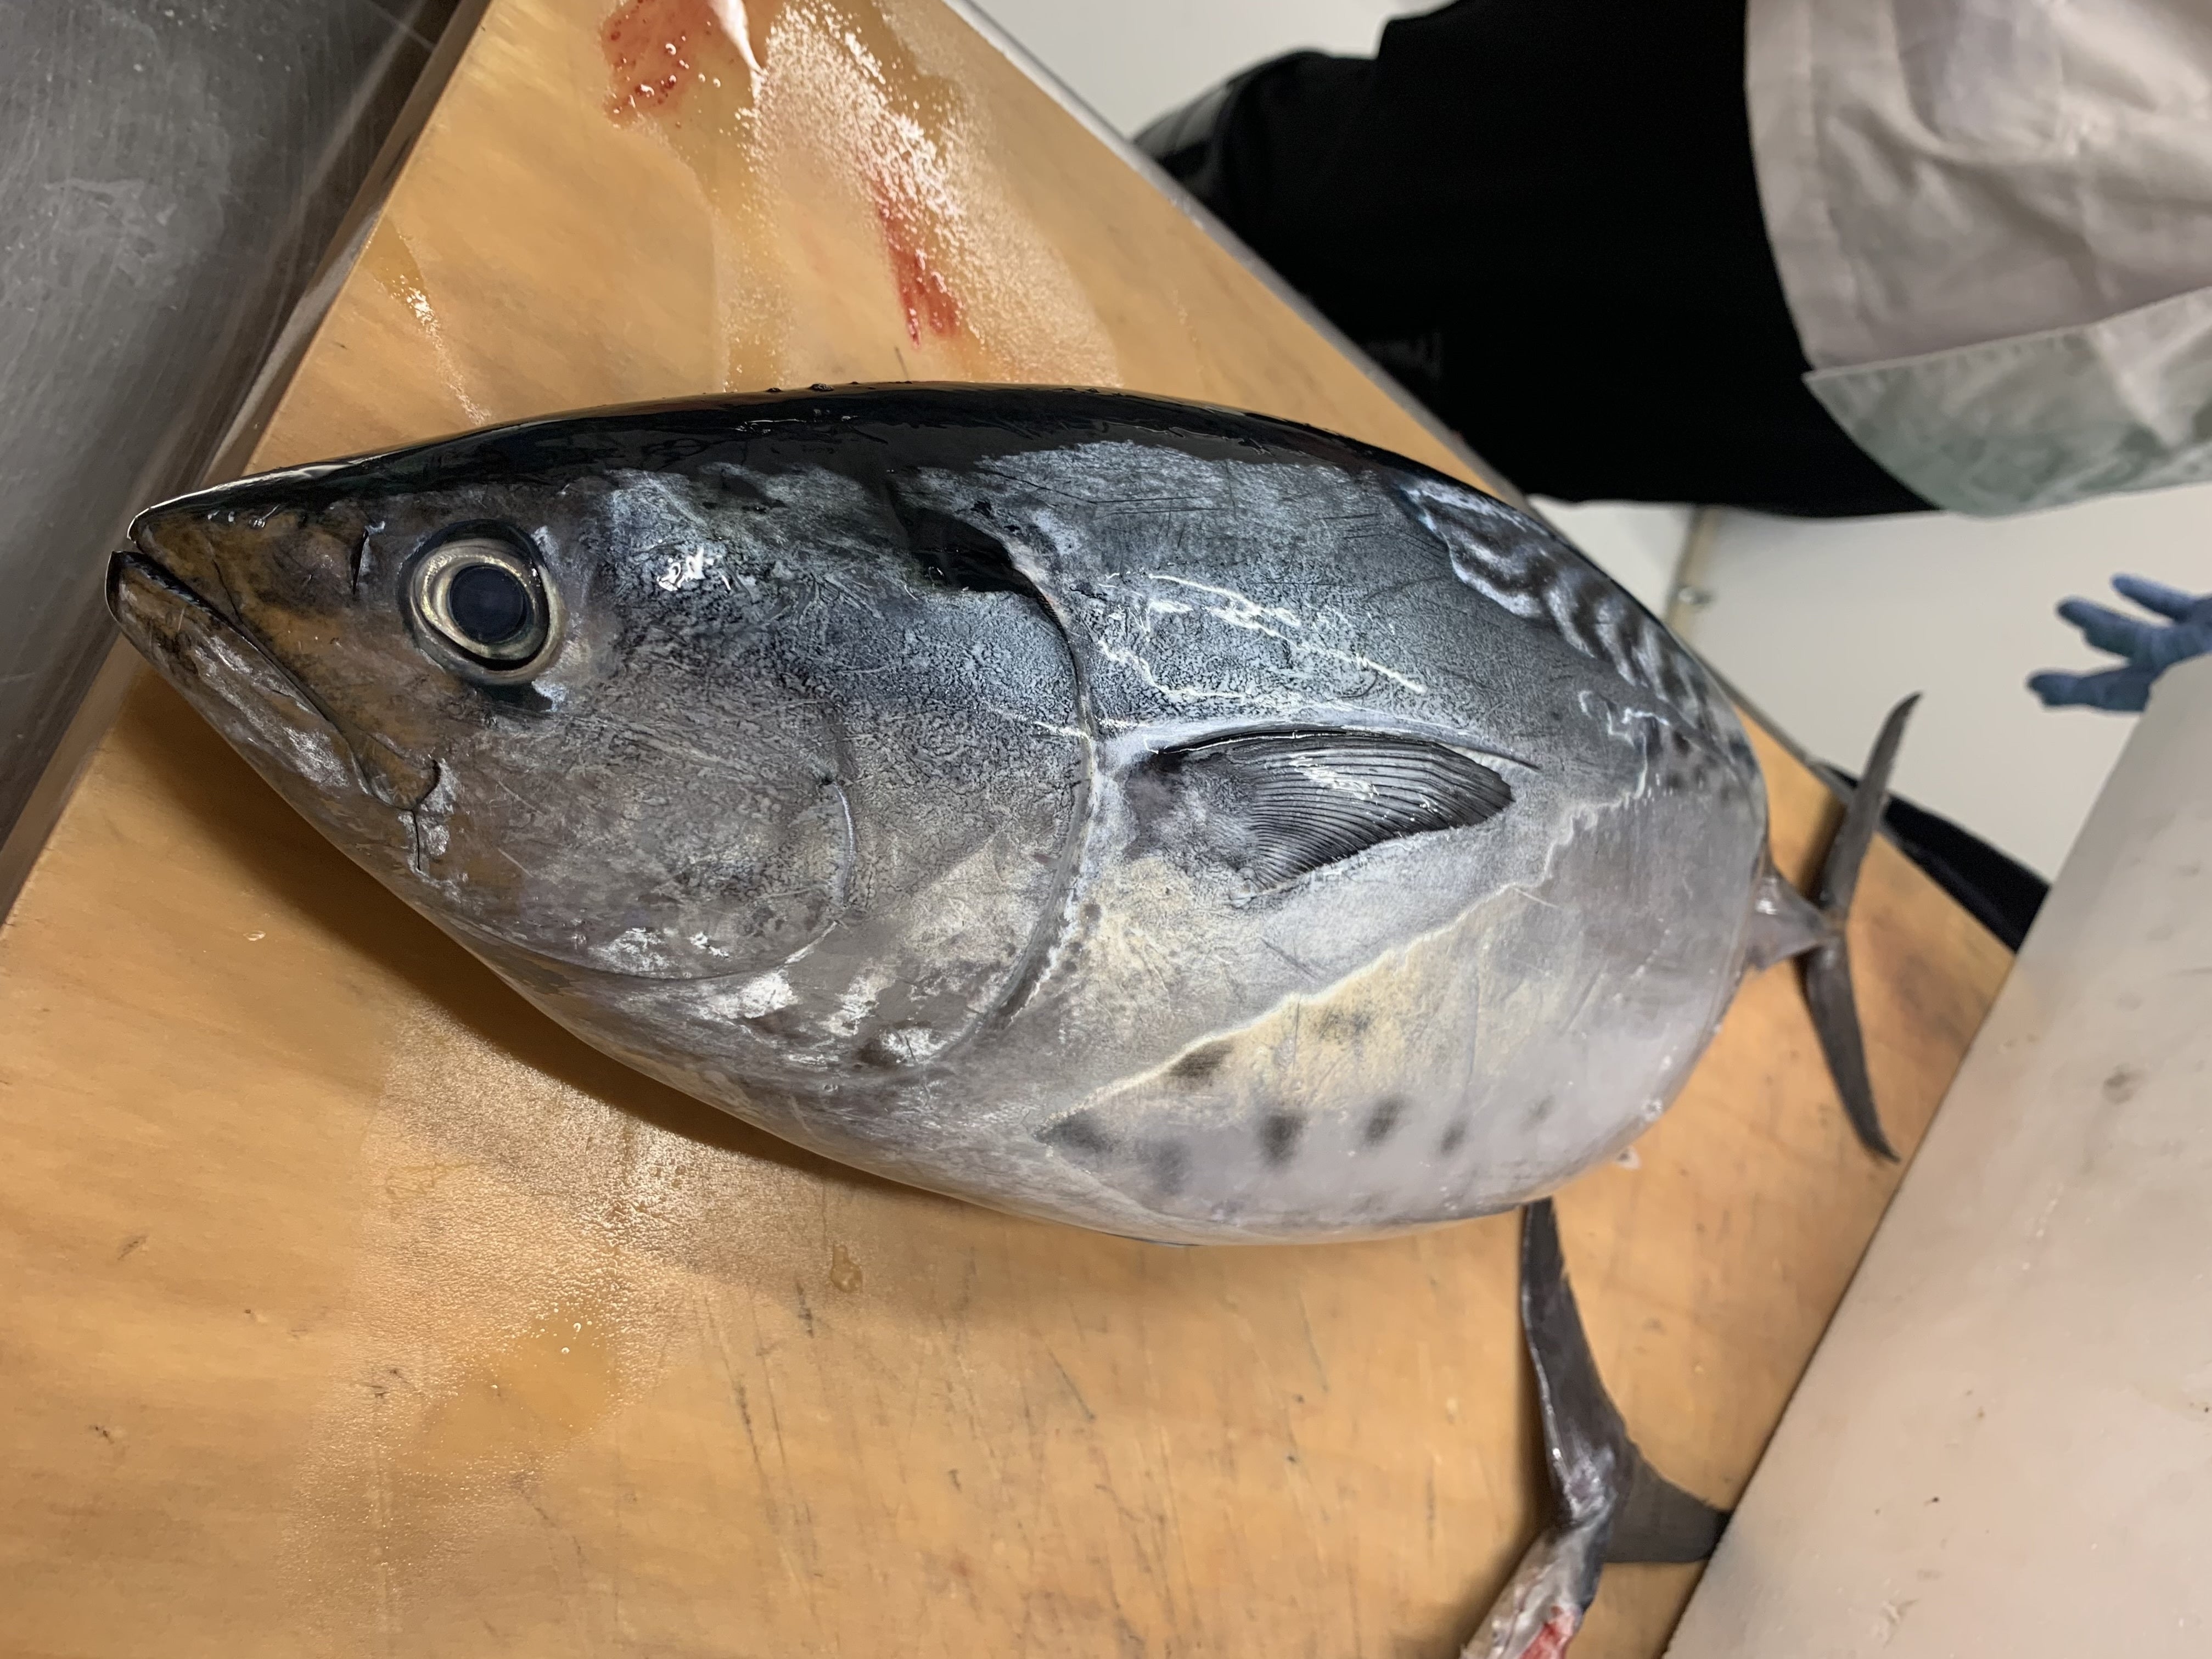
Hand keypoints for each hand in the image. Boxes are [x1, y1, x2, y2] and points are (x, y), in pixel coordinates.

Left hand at [2027, 575, 2211, 711]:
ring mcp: (2195, 643)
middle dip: (2078, 682)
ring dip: (2100, 619)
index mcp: (2172, 689)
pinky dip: (2145, 594)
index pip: (2112, 695)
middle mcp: (2178, 671)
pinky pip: (2172, 606)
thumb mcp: (2184, 654)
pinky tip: (2117, 582)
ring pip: (2139, 632)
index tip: (2038, 692)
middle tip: (2036, 683)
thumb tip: (2092, 632)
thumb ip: (2142, 644)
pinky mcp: (2209, 616)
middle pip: (2120, 678)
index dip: (2073, 692)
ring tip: (2065, 607)